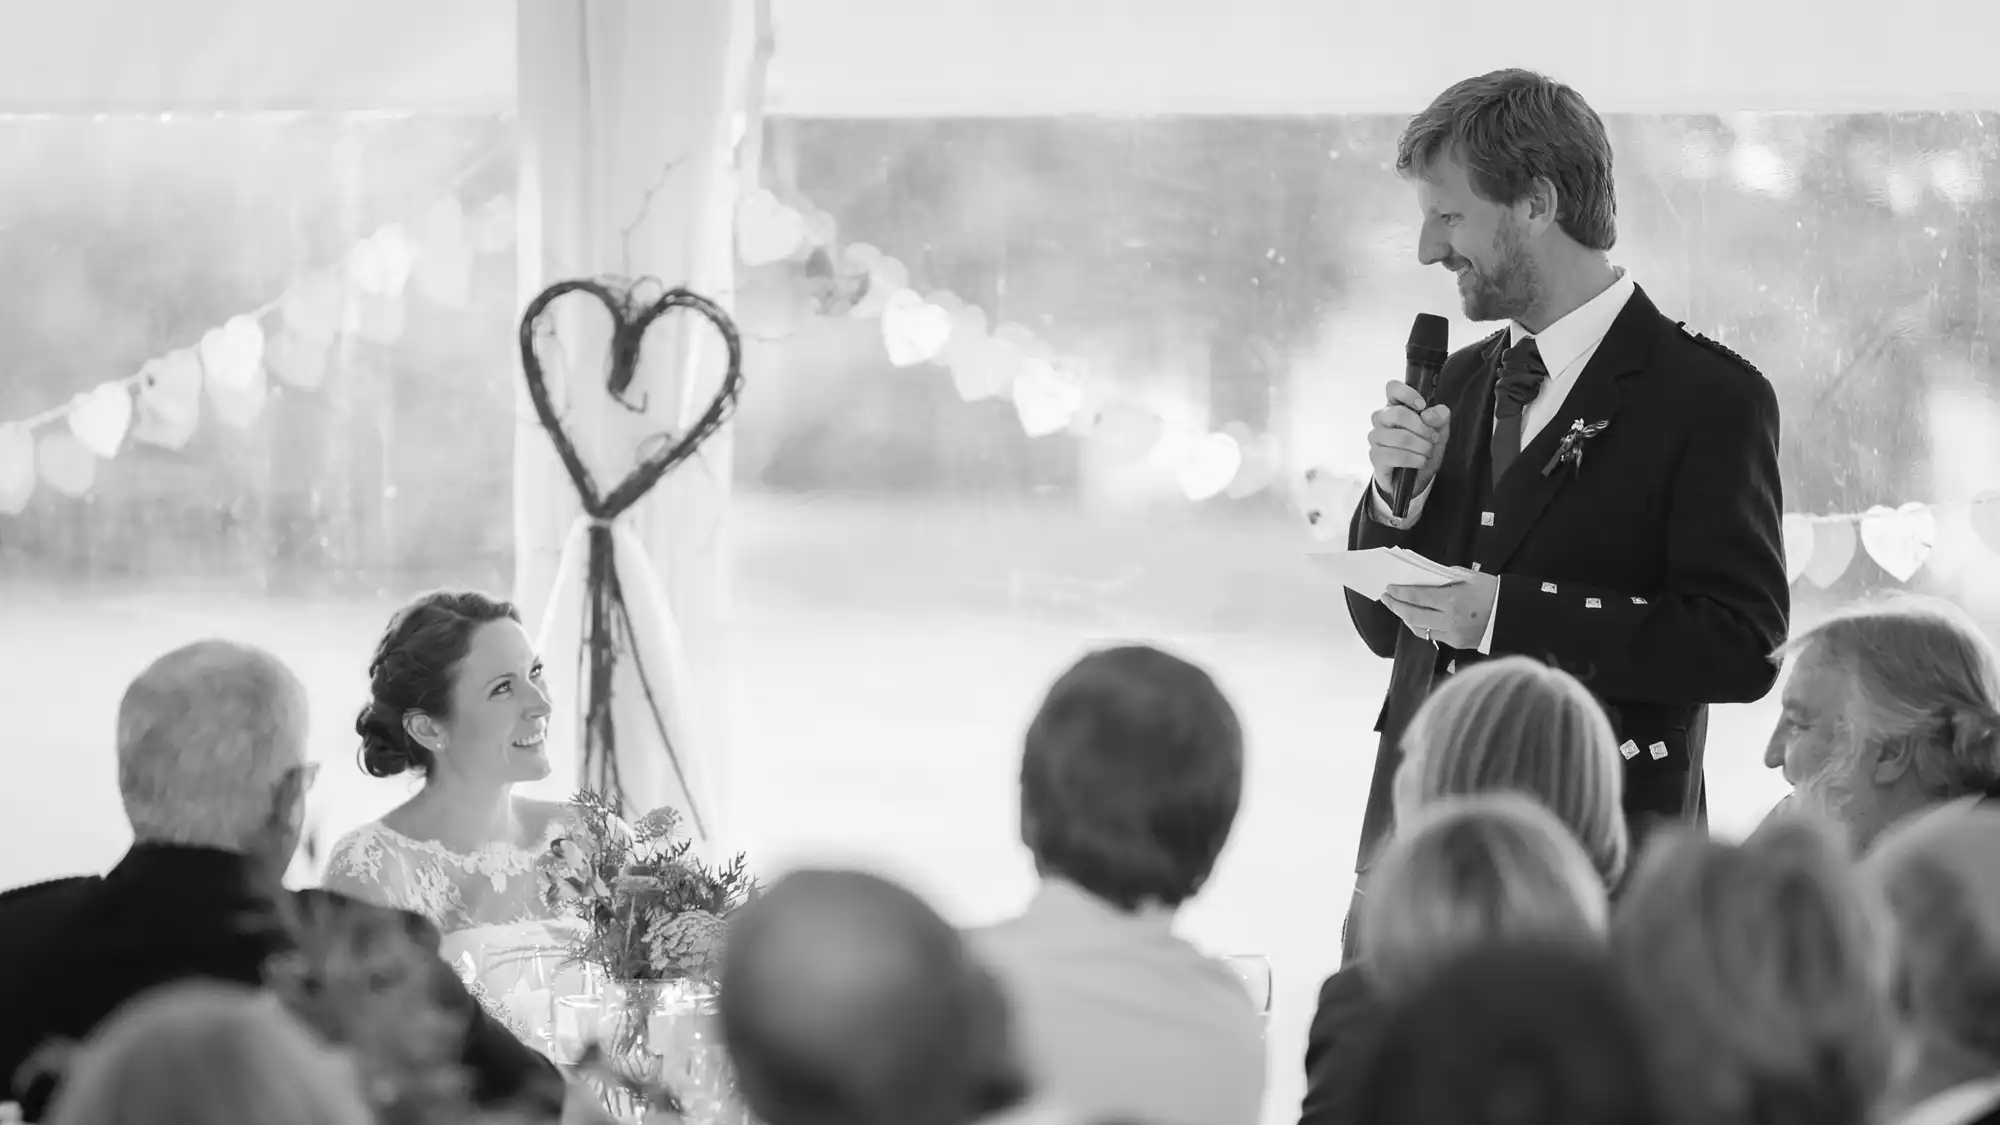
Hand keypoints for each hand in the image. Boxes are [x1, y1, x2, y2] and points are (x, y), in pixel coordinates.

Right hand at [1368, 380, 1451, 496]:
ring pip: (1400, 437)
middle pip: (1397, 414)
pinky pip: (1396, 455)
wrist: (1416, 477)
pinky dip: (1414, 460)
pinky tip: (1420, 462)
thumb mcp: (1440, 431)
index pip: (1393, 388)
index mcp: (1396, 406)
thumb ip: (1440, 417)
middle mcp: (1381, 418)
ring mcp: (1376, 437)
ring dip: (1421, 447)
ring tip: (1428, 453)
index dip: (1408, 394)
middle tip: (1433, 438)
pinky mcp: (1375, 456)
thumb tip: (1429, 414)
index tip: (1422, 406)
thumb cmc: (1424, 448)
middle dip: (1422, 428)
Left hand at [1383, 568, 1496, 649]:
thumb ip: (1445, 577)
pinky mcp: (1456, 644)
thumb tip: (1424, 577)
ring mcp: (1452, 634)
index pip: (1417, 596)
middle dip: (1395, 606)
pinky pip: (1431, 636)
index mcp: (1452, 600)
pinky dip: (1420, 626)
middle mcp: (1449, 619)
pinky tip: (1415, 619)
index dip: (1399, 593)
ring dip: (1405, 618)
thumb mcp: (1470, 577)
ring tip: (1398, 607)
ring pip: (1419, 628)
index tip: (1388, 588)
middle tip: (1386, 597)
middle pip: (1412, 615)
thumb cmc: (1492, 591)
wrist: (1514, 615)